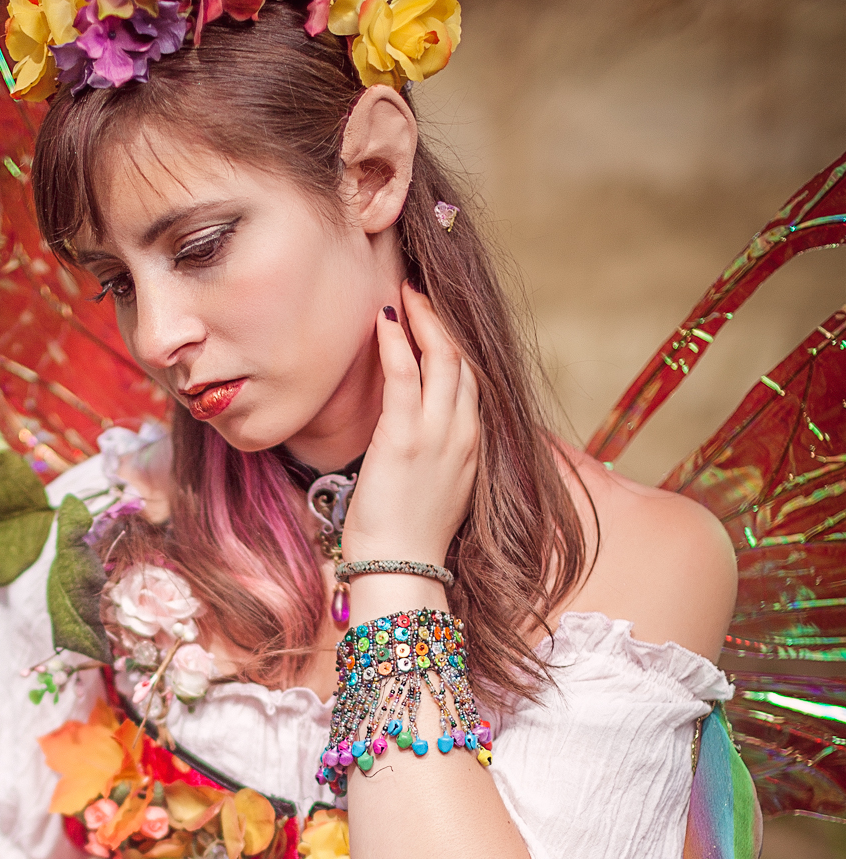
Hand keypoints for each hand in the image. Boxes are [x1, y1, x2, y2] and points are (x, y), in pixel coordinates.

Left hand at [339, 283, 479, 569]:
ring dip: (423, 320)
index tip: (437, 318)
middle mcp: (464, 433)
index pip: (472, 379)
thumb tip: (416, 435)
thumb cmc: (409, 537)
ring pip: (442, 359)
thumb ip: (435, 454)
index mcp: (473, 446)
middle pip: (463, 360)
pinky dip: (396, 343)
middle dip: (442, 320)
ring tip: (404, 292)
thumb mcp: (436, 488)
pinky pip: (405, 376)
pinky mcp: (406, 438)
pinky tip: (384, 320)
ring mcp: (438, 434)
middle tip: (419, 290)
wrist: (402, 569)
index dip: (455, 343)